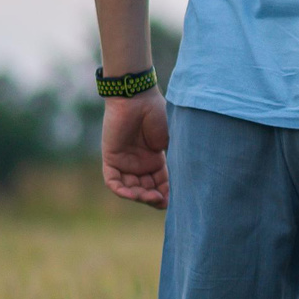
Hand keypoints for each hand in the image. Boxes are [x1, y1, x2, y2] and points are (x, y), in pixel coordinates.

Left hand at [101, 89, 170, 208]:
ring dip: (139, 196)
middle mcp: (139, 163)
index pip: (160, 183)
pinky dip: (121, 190)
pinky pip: (113, 181)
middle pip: (145, 189)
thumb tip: (187, 181)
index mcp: (154, 159)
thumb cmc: (157, 114)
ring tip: (151, 197)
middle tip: (162, 200)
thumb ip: (175, 159)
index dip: (167, 194)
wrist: (137, 98)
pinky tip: (133, 194)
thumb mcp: (171, 140)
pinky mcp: (111, 158)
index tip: (175, 201)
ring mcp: (124, 162)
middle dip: (153, 198)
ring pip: (130, 188)